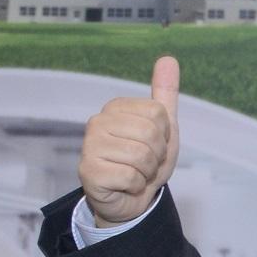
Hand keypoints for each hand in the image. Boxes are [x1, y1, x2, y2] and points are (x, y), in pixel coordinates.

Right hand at [79, 54, 181, 223]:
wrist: (131, 198)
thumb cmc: (146, 161)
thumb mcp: (163, 127)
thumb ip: (165, 93)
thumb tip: (168, 58)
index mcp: (115, 108)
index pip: (158, 113)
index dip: (164, 135)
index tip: (153, 145)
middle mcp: (97, 122)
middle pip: (151, 133)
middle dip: (157, 155)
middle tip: (145, 163)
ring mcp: (89, 146)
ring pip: (141, 155)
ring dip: (147, 171)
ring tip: (135, 173)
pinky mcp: (88, 171)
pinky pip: (129, 176)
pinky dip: (135, 185)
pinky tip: (124, 185)